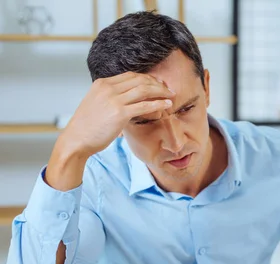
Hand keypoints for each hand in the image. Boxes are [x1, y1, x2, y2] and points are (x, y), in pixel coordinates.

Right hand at [46, 72, 174, 190]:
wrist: (76, 140)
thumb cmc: (87, 127)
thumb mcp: (97, 104)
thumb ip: (111, 98)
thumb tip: (128, 100)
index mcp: (102, 84)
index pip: (130, 75)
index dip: (147, 78)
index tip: (158, 83)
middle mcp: (107, 88)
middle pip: (139, 80)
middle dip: (157, 83)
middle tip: (168, 89)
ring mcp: (113, 100)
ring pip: (144, 90)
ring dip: (161, 91)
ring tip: (171, 95)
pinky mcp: (119, 113)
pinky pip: (144, 105)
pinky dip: (158, 104)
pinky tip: (166, 105)